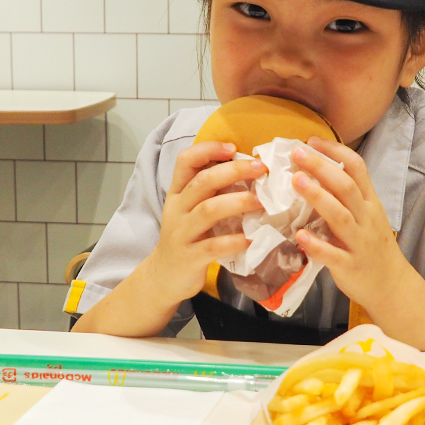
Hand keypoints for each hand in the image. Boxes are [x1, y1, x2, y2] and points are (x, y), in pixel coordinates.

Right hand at [145, 141, 266, 303]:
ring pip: (208, 210)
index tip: (233, 147)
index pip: (185, 160)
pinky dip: (234, 241)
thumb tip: (248, 169)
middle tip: (260, 169)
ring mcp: (182, 234)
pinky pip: (213, 246)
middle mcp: (177, 209)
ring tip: (261, 202)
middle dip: (233, 171)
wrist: (163, 277)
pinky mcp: (190, 257)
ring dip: (238, 202)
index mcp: (178, 193)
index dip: (208, 149)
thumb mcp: (190, 209)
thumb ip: (210, 190)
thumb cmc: (187, 236)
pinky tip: (251, 239)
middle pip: (203, 182)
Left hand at [290, 137, 415, 313]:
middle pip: (346, 187)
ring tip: (296, 181)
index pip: (357, 167)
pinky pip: (333, 255)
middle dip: (321, 167)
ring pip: (340, 216)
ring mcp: (359, 242)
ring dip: (318, 197)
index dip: (335, 151)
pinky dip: (316, 245)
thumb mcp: (366, 214)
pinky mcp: (349, 266)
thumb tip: (314, 170)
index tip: (311, 140)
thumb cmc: (372, 244)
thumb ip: (346, 195)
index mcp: (369, 202)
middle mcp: (366, 218)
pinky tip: (299, 235)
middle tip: (296, 153)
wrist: (391, 284)